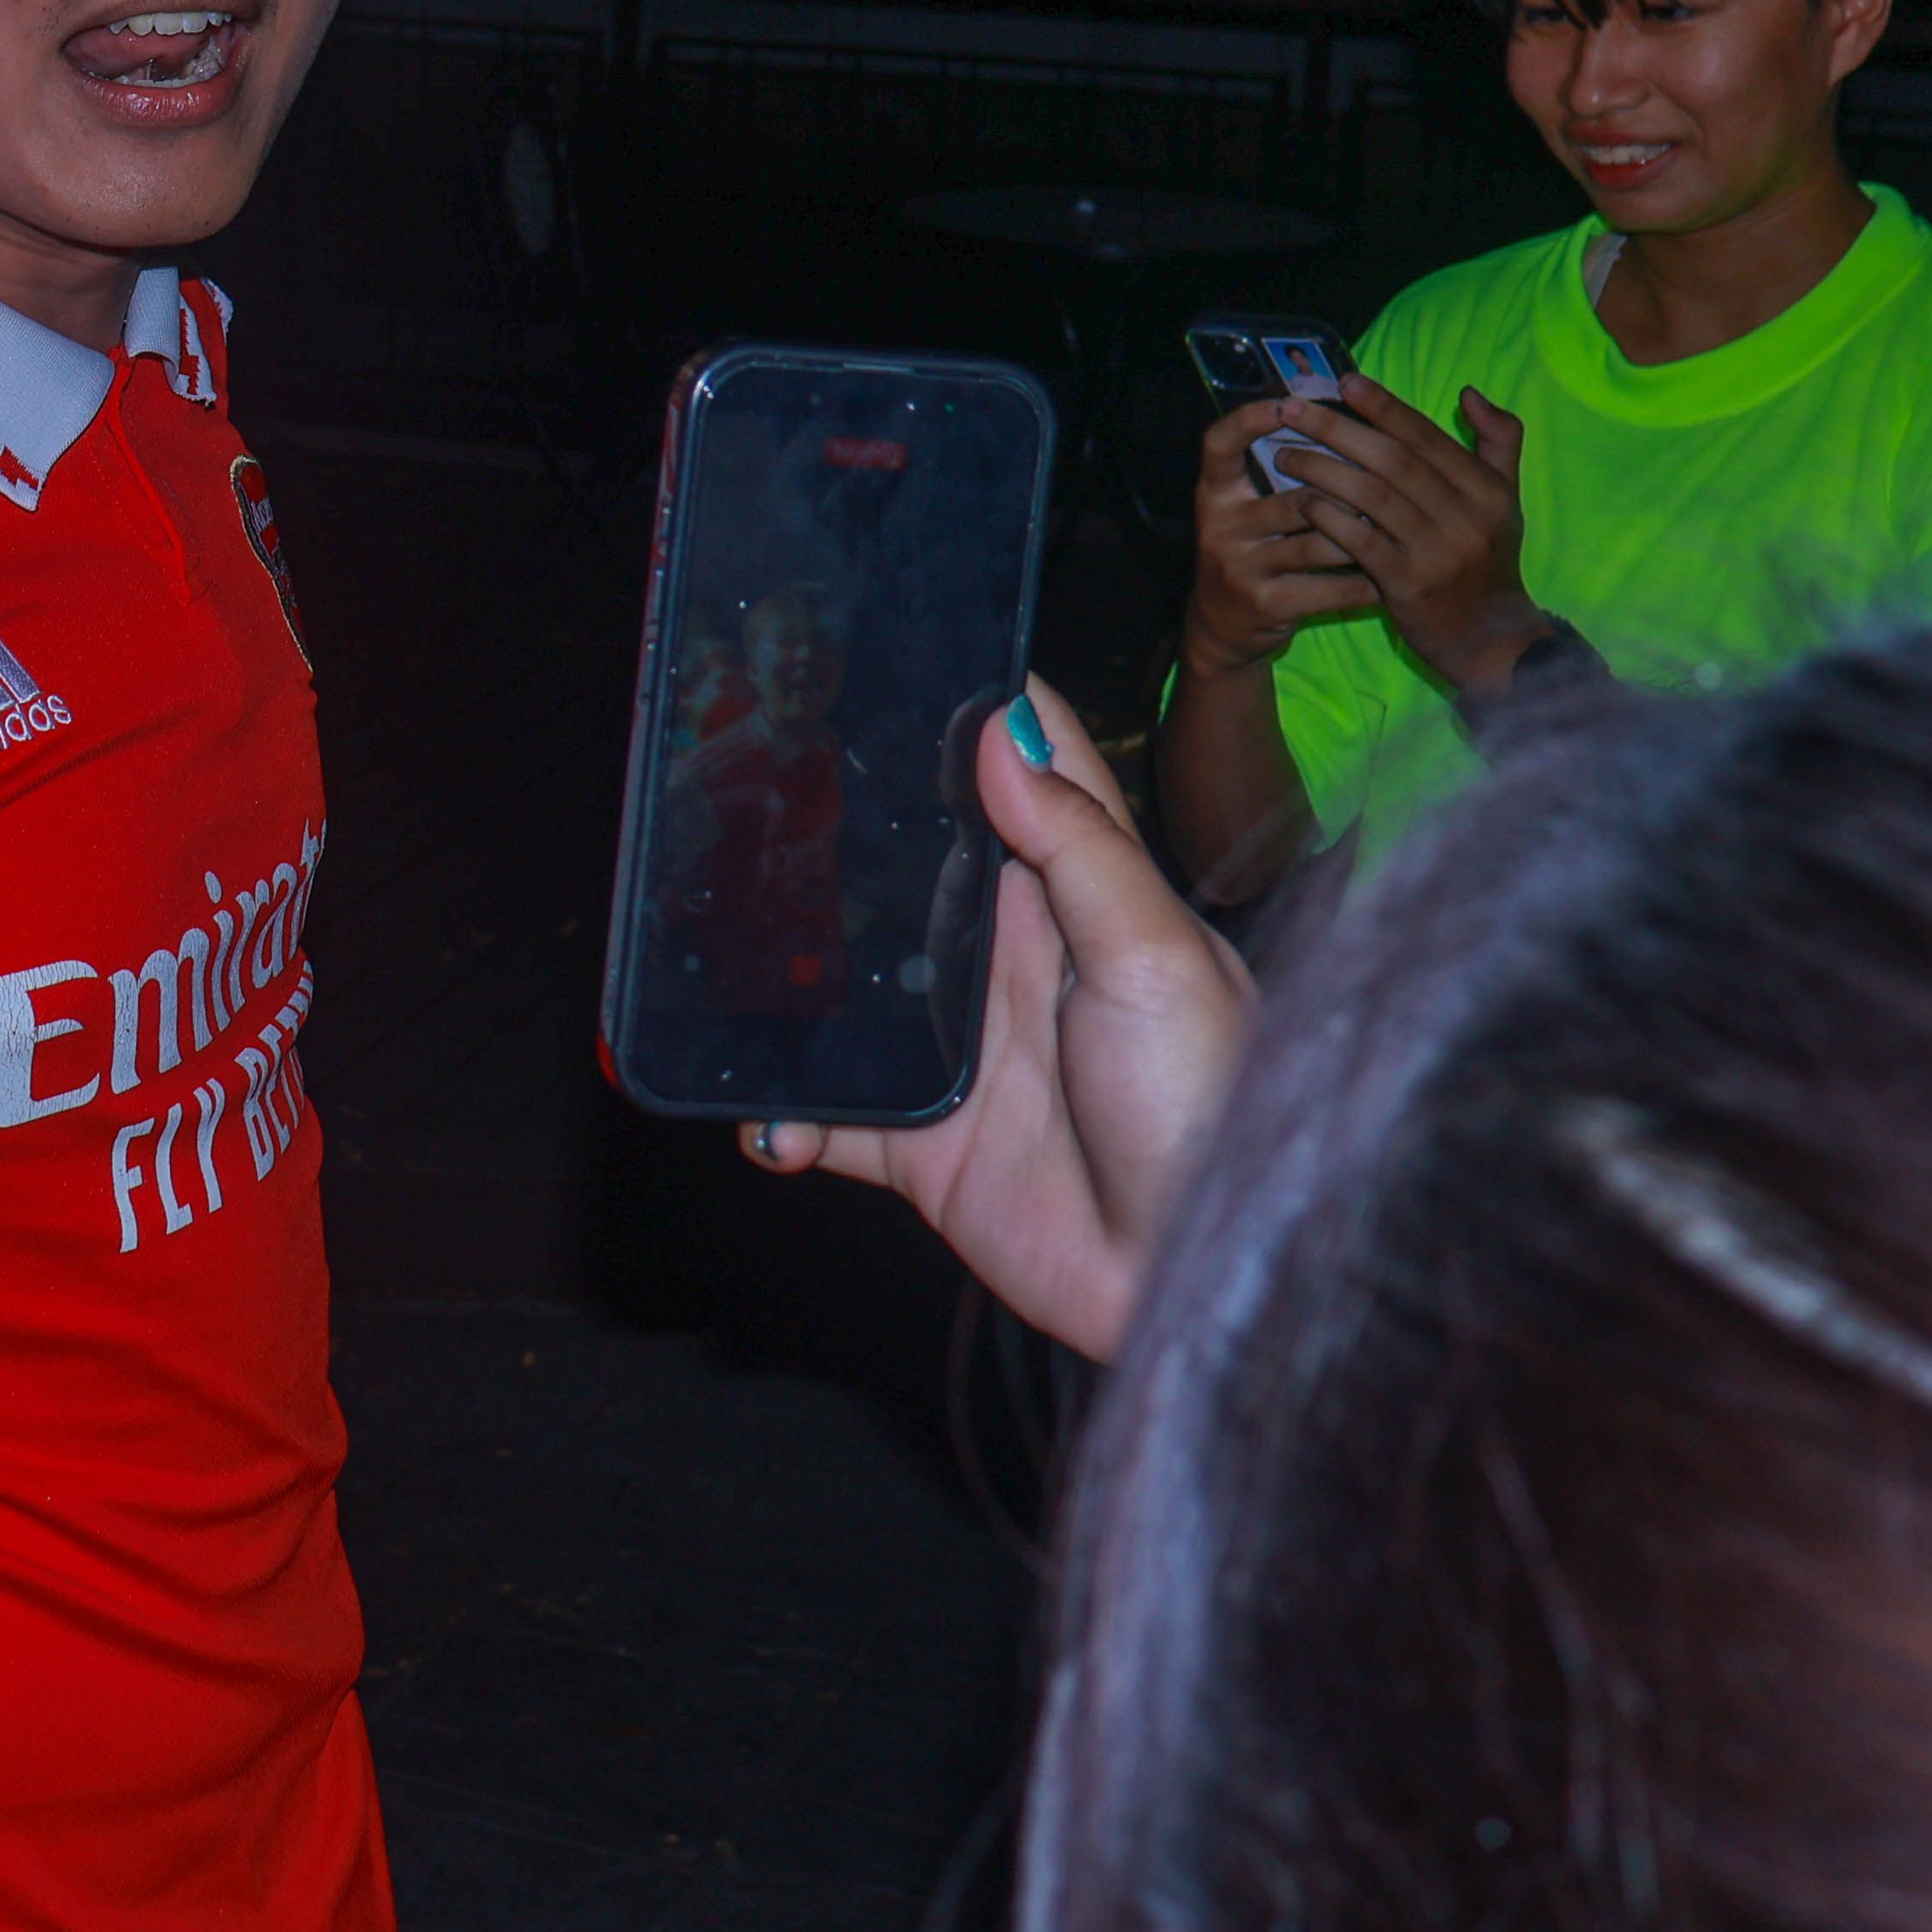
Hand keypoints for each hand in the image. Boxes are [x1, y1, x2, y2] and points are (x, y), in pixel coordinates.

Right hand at [745, 683, 1252, 1360]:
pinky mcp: (922, 1141)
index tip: (889, 651)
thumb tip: (1004, 730)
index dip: (967, 712)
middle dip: (837, 830)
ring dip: (785, 977)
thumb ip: (1082, 848)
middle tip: (751, 779)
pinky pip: (824, 1115)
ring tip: (720, 947)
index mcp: (1076, 896)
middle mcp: (1008, 959)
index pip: (1021, 774)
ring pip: (844, 987)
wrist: (1194, 1280)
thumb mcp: (1159, 960)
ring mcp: (959, 1049)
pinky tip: (759, 1113)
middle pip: (908, 869)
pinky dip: (778, 1114)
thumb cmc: (1212, 1107)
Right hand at [1182, 398, 1376, 673]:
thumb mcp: (1248, 510)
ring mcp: (1241, 567)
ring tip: (1402, 530)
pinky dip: (1366, 581)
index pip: (1219, 444)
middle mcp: (1221, 525)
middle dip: (1352, 493)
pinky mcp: (1266, 603)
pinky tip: (1391, 576)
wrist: (1221, 630)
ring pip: (1320, 542)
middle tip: (1396, 486)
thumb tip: (1338, 421)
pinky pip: (1330, 587)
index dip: (1249, 420)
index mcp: (1215, 492)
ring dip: (1366, 538)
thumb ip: (1280, 475)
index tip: (1288, 403)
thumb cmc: (1253, 554)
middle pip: (1297, 497)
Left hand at [1279, 376, 1546, 697]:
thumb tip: (1469, 393)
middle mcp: (1465, 516)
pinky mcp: (1408, 585)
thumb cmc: (1488, 561)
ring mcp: (1437, 551)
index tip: (1343, 380)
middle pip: (1393, 459)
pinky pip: (1361, 541)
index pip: (1426, 437)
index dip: (1384, 406)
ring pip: (1372, 495)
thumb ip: (1497, 442)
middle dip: (1339, 428)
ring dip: (1322, 469)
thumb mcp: (1505, 500)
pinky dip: (1330, 517)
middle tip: (1294, 407)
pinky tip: (1302, 502)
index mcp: (1486, 489)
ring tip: (1284, 454)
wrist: (1492, 638)